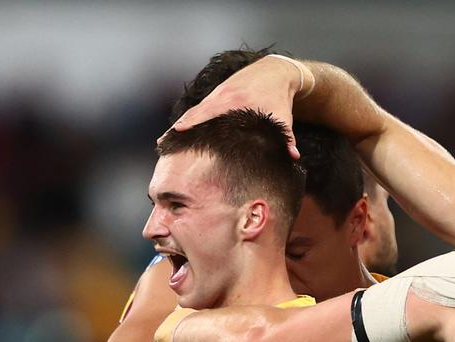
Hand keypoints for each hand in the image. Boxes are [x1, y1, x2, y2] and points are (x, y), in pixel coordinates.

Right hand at [165, 55, 309, 158]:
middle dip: (179, 129)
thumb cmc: (278, 98)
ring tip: (163, 143)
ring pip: (194, 112)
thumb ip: (287, 138)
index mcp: (236, 103)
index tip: (178, 135)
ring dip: (180, 126)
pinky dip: (188, 120)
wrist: (274, 72)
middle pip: (195, 114)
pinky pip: (198, 110)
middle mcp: (221, 98)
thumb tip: (294, 156)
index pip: (210, 115)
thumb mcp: (283, 117)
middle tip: (161, 144)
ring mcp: (216, 96)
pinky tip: (178, 132)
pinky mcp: (216, 97)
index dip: (194, 125)